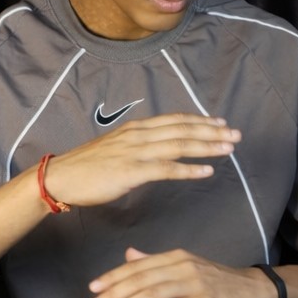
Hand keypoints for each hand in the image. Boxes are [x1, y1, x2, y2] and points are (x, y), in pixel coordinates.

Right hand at [42, 114, 240, 208]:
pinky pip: (167, 169)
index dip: (199, 120)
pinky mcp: (131, 171)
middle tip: (236, 134)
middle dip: (212, 131)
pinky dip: (189, 169)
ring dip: (207, 146)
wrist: (61, 177)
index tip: (219, 123)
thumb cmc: (87, 167)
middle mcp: (139, 135)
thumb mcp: (116, 148)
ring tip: (229, 148)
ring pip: (179, 145)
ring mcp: (136, 152)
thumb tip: (156, 150)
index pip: (174, 120)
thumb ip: (138, 146)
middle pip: (182, 129)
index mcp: (136, 129)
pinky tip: (206, 171)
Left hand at [87, 247, 278, 297]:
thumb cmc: (219, 282)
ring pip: (153, 293)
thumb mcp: (186, 266)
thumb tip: (129, 254)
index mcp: (175, 257)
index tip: (93, 287)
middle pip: (141, 279)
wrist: (255, 290)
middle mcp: (182, 266)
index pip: (138, 266)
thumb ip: (156, 262)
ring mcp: (194, 284)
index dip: (114, 276)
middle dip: (114, 292)